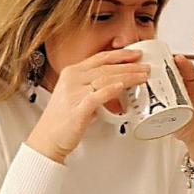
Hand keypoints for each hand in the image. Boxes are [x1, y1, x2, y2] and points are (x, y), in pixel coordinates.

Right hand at [26, 49, 149, 163]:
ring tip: (142, 77)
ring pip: (105, 79)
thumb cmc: (64, 119)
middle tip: (146, 68)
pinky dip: (111, 90)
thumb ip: (93, 86)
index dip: (120, 55)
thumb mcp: (77, 94)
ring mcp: (74, 93)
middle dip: (129, 66)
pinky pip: (97, 96)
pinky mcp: (77, 109)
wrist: (48, 139)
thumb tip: (118, 85)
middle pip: (106, 67)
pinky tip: (123, 86)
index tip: (136, 54)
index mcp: (72, 72)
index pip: (100, 58)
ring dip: (127, 77)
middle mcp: (72, 79)